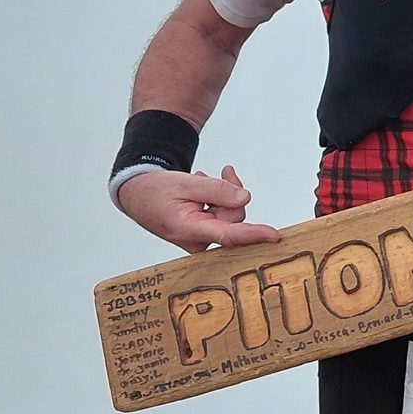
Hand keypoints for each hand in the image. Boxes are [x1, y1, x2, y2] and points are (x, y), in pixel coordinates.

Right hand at [118, 165, 280, 253]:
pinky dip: (218, 198)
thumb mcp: (186, 184)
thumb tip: (244, 198)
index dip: (253, 234)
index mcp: (190, 231)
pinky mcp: (205, 233)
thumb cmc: (155, 191)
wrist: (138, 194)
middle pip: (234, 217)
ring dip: (223, 193)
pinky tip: (202, 190)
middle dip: (231, 193)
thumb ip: (217, 190)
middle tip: (223, 172)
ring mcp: (202, 238)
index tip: (273, 235)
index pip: (229, 235)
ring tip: (201, 182)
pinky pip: (224, 214)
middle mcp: (198, 240)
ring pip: (230, 213)